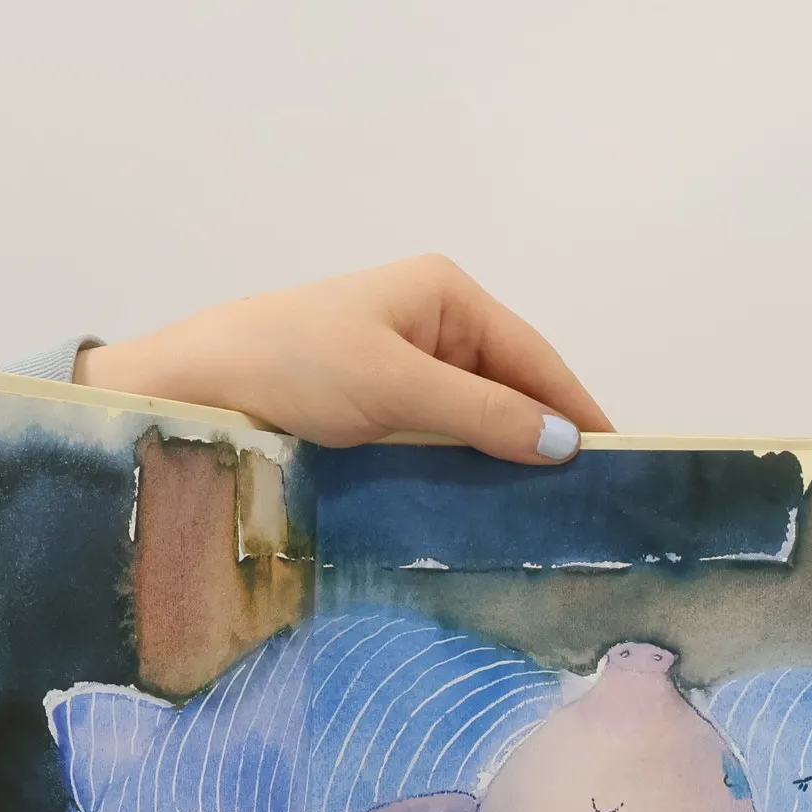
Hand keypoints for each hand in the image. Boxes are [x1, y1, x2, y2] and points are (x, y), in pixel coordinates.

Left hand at [73, 255, 613, 464]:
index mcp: (443, 295)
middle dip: (543, 439)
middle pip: (508, 388)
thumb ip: (481, 416)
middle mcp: (428, 325)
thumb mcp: (396, 387)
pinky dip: (462, 470)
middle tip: (588, 504)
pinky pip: (436, 440)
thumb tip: (563, 444)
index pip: (532, 356)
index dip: (575, 407)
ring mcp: (398, 369)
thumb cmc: (291, 366)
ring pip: (473, 420)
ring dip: (503, 462)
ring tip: (545, 516)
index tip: (620, 459)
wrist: (192, 388)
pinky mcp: (370, 412)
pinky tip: (480, 508)